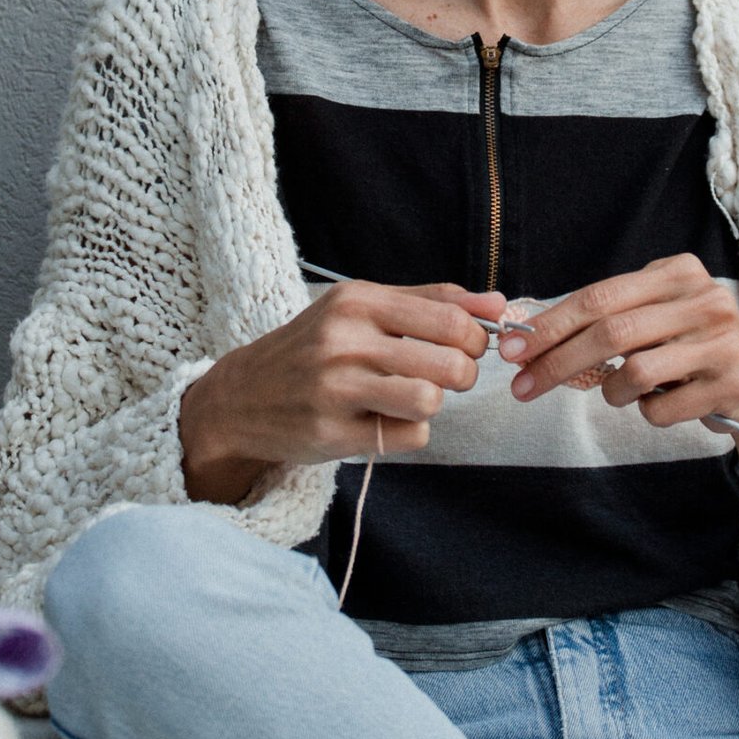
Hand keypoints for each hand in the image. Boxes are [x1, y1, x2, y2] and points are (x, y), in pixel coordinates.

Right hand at [179, 279, 505, 504]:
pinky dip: (408, 432)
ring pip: (431, 400)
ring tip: (411, 397)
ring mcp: (336, 388)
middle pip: (452, 361)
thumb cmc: (311, 350)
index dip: (476, 337)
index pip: (450, 316)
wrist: (238, 398)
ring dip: (434, 403)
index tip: (466, 347)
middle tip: (443, 376)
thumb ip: (429, 302)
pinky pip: (409, 436)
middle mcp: (345, 340)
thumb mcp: (359, 310)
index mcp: (357, 301)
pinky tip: (382, 421)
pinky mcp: (333, 433)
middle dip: (463, 374)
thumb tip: (500, 305)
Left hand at [498, 252, 738, 430]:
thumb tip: (529, 337)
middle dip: (558, 362)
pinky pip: (662, 408)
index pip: (599, 296)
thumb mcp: (656, 316)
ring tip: (621, 393)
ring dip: (613, 393)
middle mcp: (704, 299)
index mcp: (678, 272)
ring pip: (636, 373)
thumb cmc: (690, 348)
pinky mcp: (733, 383)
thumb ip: (606, 318)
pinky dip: (649, 413)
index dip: (551, 325)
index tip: (513, 349)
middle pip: (611, 332)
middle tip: (524, 386)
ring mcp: (722, 341)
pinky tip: (662, 403)